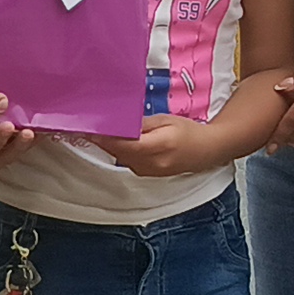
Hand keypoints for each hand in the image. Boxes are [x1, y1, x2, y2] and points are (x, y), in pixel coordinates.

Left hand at [96, 115, 227, 178]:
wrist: (206, 151)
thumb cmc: (188, 132)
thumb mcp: (166, 120)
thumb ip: (142, 124)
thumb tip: (120, 123)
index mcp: (159, 146)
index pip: (125, 144)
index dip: (105, 137)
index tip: (90, 127)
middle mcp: (151, 163)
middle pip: (119, 152)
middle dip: (103, 139)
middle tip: (88, 124)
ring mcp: (148, 172)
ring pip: (120, 158)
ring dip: (109, 145)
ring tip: (98, 130)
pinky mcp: (146, 174)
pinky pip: (126, 162)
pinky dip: (119, 151)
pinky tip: (114, 140)